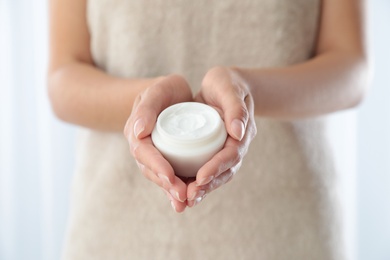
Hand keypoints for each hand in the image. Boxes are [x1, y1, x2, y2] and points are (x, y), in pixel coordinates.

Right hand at [124, 75, 192, 212]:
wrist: (172, 94)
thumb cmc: (165, 91)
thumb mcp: (157, 91)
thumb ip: (147, 107)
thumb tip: (137, 131)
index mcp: (136, 132)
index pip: (143, 152)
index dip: (156, 165)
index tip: (170, 176)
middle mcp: (143, 147)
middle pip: (150, 170)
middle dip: (166, 184)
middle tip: (182, 196)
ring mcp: (154, 156)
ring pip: (159, 177)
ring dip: (171, 191)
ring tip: (185, 203)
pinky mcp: (166, 160)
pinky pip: (169, 176)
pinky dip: (175, 189)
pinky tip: (186, 202)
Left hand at [187, 67, 256, 206]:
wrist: (225, 85)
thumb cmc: (227, 83)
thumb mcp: (230, 88)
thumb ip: (235, 107)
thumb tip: (238, 132)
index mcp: (242, 132)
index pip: (231, 155)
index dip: (216, 167)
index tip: (200, 178)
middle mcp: (235, 145)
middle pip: (225, 171)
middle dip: (208, 185)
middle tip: (190, 197)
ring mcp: (224, 150)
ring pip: (217, 175)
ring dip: (202, 189)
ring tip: (185, 200)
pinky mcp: (212, 151)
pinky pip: (207, 169)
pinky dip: (196, 182)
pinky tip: (182, 191)